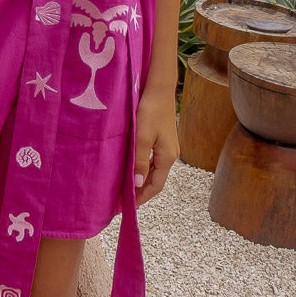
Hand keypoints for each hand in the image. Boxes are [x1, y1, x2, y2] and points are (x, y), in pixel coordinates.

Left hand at [133, 86, 178, 207]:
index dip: (142, 198)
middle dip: (142, 192)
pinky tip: (134, 167)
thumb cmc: (150, 110)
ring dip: (143, 180)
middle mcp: (171, 155)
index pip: (155, 186)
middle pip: (156, 180)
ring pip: (155, 170)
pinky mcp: (164, 139)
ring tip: (127, 187)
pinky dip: (145, 168)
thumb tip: (138, 185)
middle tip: (124, 200)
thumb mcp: (142, 137)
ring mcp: (169, 147)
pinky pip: (154, 160)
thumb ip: (140, 161)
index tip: (127, 207)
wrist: (159, 88)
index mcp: (168, 157)